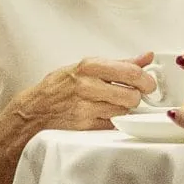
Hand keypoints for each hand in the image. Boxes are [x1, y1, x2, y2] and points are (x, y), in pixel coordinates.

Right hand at [10, 53, 154, 133]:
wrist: (35, 110)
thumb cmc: (59, 87)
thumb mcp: (85, 67)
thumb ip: (119, 63)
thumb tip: (146, 57)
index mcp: (89, 66)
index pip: (130, 72)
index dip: (146, 80)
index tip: (149, 83)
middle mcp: (87, 86)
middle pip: (131, 95)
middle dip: (136, 96)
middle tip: (132, 95)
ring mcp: (86, 108)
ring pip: (124, 111)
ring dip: (123, 109)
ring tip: (111, 103)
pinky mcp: (86, 127)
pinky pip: (113, 124)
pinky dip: (113, 120)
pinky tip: (103, 114)